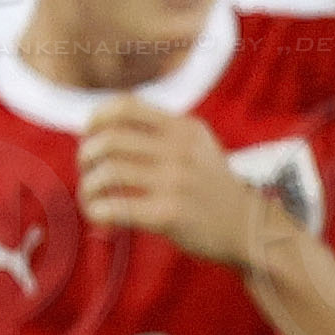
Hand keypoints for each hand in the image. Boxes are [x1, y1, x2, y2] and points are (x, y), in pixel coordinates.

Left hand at [78, 101, 262, 264]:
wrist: (249, 229)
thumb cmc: (213, 190)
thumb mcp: (199, 147)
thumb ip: (161, 133)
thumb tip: (101, 131)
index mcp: (184, 128)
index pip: (126, 106)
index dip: (97, 118)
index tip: (90, 136)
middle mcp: (180, 150)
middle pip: (109, 140)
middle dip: (85, 157)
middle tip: (89, 173)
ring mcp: (176, 182)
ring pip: (108, 173)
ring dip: (88, 187)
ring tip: (93, 199)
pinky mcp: (169, 214)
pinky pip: (115, 207)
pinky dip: (96, 212)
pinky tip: (101, 218)